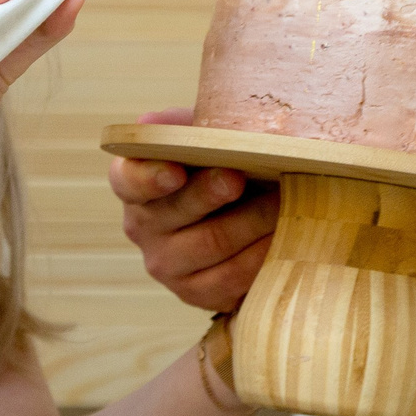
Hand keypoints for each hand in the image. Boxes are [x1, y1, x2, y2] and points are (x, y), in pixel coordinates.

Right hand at [112, 108, 277, 311]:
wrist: (237, 209)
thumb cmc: (214, 161)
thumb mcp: (198, 135)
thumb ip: (181, 127)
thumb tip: (152, 122)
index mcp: (133, 183)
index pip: (129, 181)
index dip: (150, 177)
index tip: (176, 170)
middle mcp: (141, 226)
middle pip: (175, 213)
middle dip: (210, 194)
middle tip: (239, 178)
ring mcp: (166, 265)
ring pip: (210, 245)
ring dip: (250, 221)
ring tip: (282, 200)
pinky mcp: (196, 293)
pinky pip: (232, 278)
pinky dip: (262, 255)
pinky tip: (286, 235)